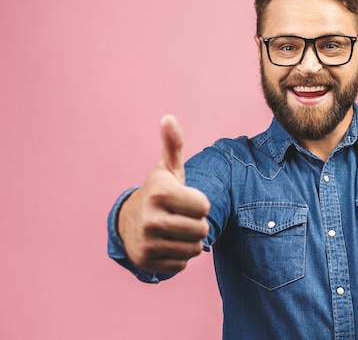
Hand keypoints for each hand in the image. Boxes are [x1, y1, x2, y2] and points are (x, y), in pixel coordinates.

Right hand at [118, 115, 209, 273]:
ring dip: (190, 241)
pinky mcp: (147, 264)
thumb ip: (173, 144)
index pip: (204, 207)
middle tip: (181, 218)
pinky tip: (166, 246)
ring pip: (194, 249)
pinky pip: (182, 265)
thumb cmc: (159, 193)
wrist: (129, 223)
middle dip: (197, 224)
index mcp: (160, 193)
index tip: (184, 200)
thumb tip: (168, 117)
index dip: (199, 204)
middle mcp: (151, 219)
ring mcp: (147, 243)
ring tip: (175, 231)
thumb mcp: (167, 169)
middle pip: (202, 229)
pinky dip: (179, 257)